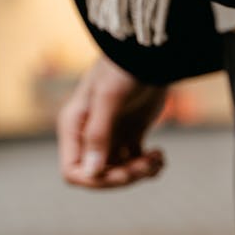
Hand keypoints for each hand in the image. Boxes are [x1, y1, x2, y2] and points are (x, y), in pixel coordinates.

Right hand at [57, 55, 166, 188]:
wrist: (149, 54)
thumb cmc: (122, 68)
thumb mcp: (108, 98)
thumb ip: (98, 134)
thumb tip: (91, 172)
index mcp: (75, 128)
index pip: (73, 171)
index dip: (95, 180)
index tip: (123, 173)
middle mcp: (90, 135)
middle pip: (99, 175)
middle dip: (124, 176)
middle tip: (146, 164)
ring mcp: (111, 136)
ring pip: (120, 171)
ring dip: (140, 172)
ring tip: (157, 158)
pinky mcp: (131, 134)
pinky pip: (136, 161)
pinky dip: (149, 165)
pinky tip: (160, 155)